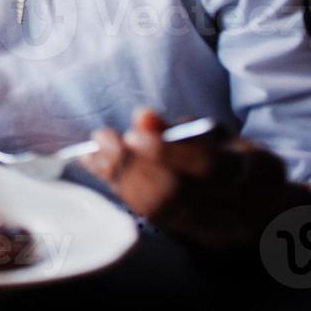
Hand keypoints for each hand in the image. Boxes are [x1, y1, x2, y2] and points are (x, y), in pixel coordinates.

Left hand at [83, 109, 308, 251]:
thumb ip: (184, 128)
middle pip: (179, 193)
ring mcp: (220, 231)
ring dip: (120, 178)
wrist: (257, 210)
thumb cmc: (234, 161)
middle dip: (132, 164)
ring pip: (162, 210)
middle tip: (102, 140)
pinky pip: (152, 219)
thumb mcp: (220, 138)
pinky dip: (122, 190)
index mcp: (262, 173)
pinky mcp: (193, 241)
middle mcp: (245, 210)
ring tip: (95, 153)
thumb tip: (144, 117)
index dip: (167, 152)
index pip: (211, 166)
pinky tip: (100, 169)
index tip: (131, 134)